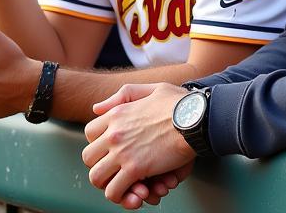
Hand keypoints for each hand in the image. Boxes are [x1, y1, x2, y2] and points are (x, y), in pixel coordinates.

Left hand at [83, 83, 194, 208]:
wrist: (196, 117)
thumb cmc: (180, 103)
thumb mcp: (152, 89)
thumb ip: (124, 95)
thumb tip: (96, 108)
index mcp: (118, 114)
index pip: (90, 133)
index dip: (99, 144)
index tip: (111, 150)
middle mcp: (114, 133)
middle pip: (89, 157)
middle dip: (101, 165)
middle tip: (115, 170)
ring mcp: (122, 152)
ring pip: (96, 177)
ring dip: (108, 183)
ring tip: (122, 184)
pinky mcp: (135, 169)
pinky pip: (114, 191)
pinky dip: (121, 196)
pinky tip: (133, 193)